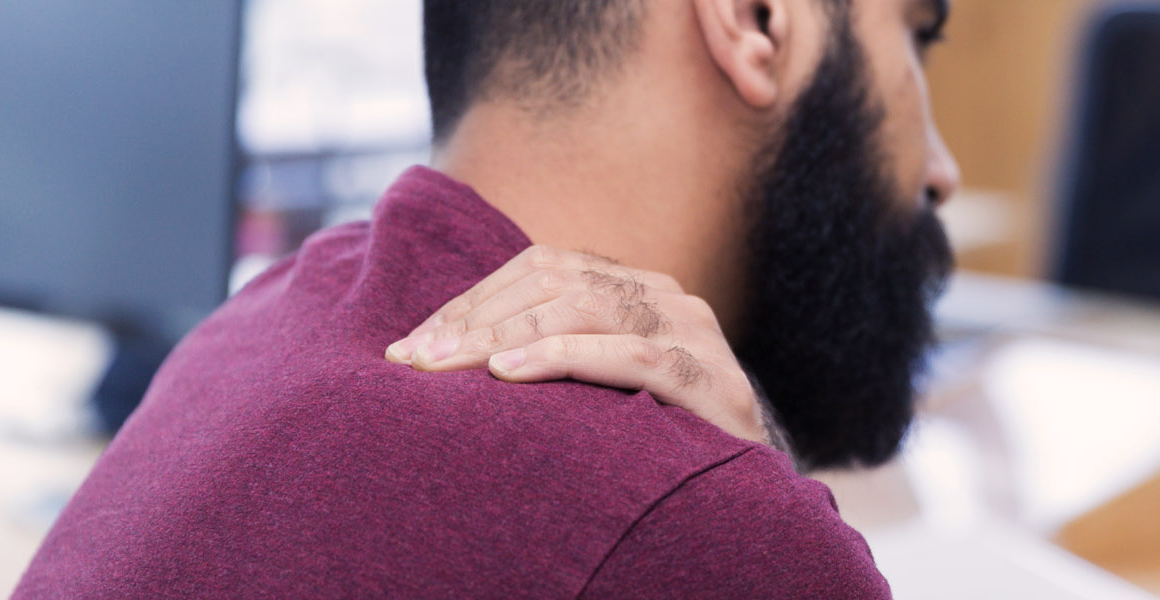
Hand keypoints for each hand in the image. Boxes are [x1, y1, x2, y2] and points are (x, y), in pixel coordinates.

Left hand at [384, 245, 777, 447]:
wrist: (749, 502)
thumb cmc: (656, 447)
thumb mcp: (598, 391)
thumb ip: (551, 354)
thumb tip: (444, 349)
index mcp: (638, 289)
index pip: (541, 268)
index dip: (470, 300)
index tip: (409, 345)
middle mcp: (670, 299)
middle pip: (553, 281)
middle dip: (473, 319)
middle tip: (413, 359)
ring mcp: (696, 335)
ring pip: (586, 308)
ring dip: (503, 335)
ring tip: (446, 367)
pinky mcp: (714, 382)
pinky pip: (633, 356)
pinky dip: (564, 356)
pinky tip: (510, 374)